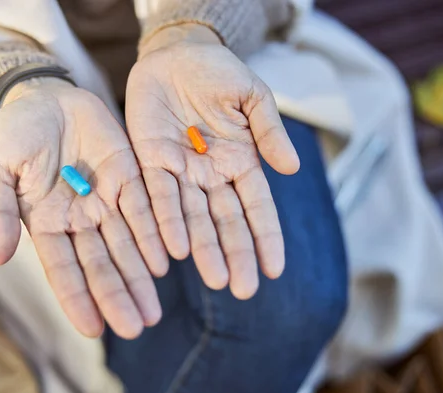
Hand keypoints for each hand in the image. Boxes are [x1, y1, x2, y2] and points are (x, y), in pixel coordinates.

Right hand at [0, 78, 165, 338]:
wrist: (44, 95)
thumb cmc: (14, 134)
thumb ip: (1, 212)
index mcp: (46, 223)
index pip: (64, 270)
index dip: (78, 299)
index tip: (94, 330)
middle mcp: (80, 219)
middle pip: (102, 265)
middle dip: (118, 296)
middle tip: (138, 327)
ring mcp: (106, 199)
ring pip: (127, 245)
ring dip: (141, 276)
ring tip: (154, 309)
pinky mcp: (129, 176)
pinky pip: (144, 208)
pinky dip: (154, 233)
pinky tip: (166, 259)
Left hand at [127, 25, 299, 299]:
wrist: (175, 53)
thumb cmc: (218, 72)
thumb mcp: (252, 96)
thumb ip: (269, 131)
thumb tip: (291, 169)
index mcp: (241, 161)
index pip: (258, 206)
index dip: (266, 237)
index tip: (275, 269)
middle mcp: (212, 174)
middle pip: (227, 221)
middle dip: (237, 255)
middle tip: (245, 290)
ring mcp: (182, 172)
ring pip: (195, 218)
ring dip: (205, 249)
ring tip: (216, 280)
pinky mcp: (151, 162)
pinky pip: (159, 196)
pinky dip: (167, 223)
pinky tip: (175, 251)